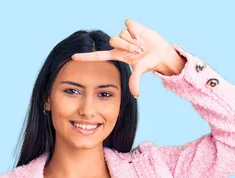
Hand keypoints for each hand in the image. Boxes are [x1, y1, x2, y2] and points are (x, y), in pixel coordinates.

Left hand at [71, 19, 185, 97]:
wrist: (161, 53)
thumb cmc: (149, 63)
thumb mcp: (140, 71)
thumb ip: (135, 81)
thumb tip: (136, 95)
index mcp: (117, 55)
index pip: (97, 56)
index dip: (86, 57)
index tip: (73, 57)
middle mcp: (119, 44)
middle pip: (113, 40)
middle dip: (127, 46)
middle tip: (138, 51)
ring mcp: (124, 35)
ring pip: (121, 33)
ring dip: (133, 40)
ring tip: (141, 45)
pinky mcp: (131, 26)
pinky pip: (127, 24)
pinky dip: (134, 29)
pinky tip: (140, 35)